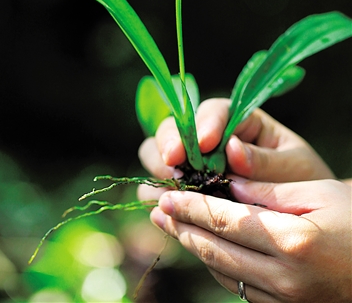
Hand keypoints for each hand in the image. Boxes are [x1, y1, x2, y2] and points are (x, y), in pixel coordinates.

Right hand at [138, 98, 333, 192]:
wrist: (306, 216)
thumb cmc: (303, 181)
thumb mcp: (295, 167)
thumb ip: (265, 160)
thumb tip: (233, 149)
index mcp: (239, 120)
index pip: (213, 111)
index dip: (204, 124)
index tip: (205, 143)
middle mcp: (208, 138)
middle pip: (174, 127)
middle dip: (170, 142)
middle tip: (174, 164)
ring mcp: (191, 163)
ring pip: (157, 153)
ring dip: (158, 167)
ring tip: (170, 186)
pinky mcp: (183, 190)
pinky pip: (159, 187)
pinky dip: (156, 194)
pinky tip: (160, 205)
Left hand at [150, 178, 351, 302]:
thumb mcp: (318, 192)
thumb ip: (269, 190)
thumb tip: (228, 184)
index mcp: (292, 242)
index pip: (226, 221)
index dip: (191, 207)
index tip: (167, 195)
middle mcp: (285, 278)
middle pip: (216, 251)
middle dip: (181, 228)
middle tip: (156, 209)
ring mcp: (285, 299)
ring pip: (223, 272)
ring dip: (193, 247)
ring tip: (171, 225)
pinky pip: (239, 287)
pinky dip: (217, 264)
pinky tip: (204, 246)